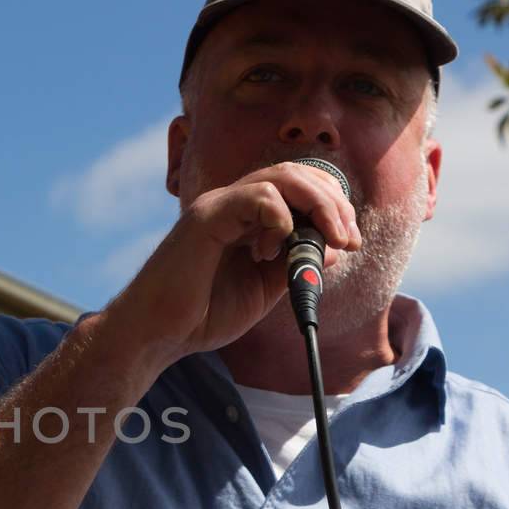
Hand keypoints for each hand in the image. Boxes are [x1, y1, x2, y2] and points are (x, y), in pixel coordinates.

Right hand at [101, 161, 359, 374]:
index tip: (350, 242)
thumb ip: (296, 265)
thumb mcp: (265, 289)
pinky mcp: (205, 218)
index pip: (299, 188)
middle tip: (348, 238)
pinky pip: (256, 197)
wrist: (158, 335)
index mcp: (247, 218)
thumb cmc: (203, 314)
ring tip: (330, 239)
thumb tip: (335, 247)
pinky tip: (274, 252)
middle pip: (297, 173)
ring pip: (281, 176)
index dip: (333, 207)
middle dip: (333, 202)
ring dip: (318, 205)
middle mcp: (232, 204)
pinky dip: (280, 218)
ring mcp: (217, 206)